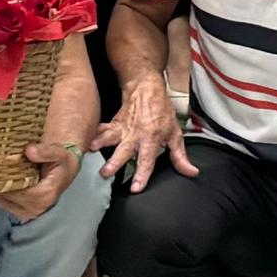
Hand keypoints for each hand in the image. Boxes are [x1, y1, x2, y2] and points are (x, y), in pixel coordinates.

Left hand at [0, 134, 80, 223]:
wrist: (64, 170)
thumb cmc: (62, 162)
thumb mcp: (59, 152)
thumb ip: (46, 151)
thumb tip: (29, 150)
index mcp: (46, 194)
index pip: (18, 190)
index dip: (7, 178)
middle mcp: (37, 208)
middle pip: (9, 196)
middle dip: (1, 181)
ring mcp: (29, 212)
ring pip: (3, 200)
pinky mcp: (22, 212)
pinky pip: (3, 203)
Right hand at [97, 70, 193, 188]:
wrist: (147, 88)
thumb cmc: (161, 112)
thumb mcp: (175, 134)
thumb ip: (180, 157)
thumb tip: (191, 172)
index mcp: (152, 140)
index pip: (147, 161)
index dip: (142, 175)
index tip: (135, 188)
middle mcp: (136, 136)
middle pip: (124, 151)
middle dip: (115, 161)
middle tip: (105, 173)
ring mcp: (123, 128)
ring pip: (110, 138)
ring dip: (100, 144)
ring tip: (91, 151)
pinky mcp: (114, 123)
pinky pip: (102, 128)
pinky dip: (93, 134)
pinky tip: (85, 140)